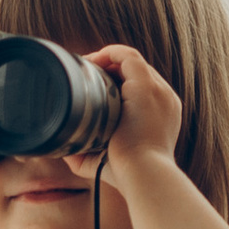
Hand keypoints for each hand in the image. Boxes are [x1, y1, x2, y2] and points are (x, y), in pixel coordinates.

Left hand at [67, 43, 180, 180]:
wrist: (144, 174)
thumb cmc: (128, 174)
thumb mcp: (106, 161)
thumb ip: (88, 152)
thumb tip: (65, 146)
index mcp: (161, 116)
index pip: (141, 89)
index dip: (118, 83)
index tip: (95, 87)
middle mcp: (163, 99)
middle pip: (136, 73)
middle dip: (110, 70)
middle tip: (85, 75)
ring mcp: (157, 90)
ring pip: (132, 62)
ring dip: (107, 59)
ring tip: (86, 65)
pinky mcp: (146, 85)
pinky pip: (128, 56)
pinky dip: (108, 53)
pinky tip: (91, 61)